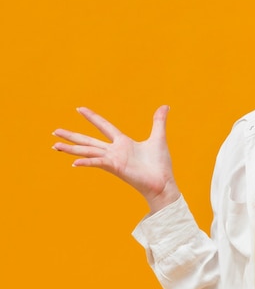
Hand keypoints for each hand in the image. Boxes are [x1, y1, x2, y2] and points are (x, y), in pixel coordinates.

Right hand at [52, 106, 180, 213]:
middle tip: (54, 131)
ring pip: (88, 151)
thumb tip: (165, 106)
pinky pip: (98, 163)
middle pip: (89, 140)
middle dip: (72, 136)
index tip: (79, 108)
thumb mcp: (158, 137)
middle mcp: (115, 151)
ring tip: (55, 146)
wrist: (163, 183)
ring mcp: (113, 160)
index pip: (104, 126)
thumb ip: (159, 121)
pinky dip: (87, 162)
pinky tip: (74, 163)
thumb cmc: (160, 164)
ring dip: (71, 149)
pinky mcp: (115, 168)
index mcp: (123, 142)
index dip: (92, 117)